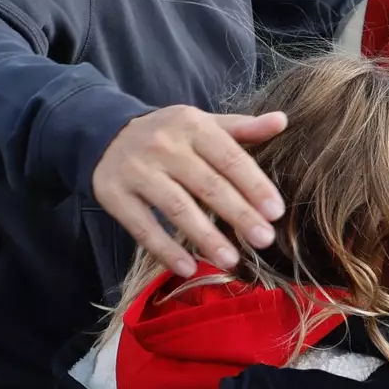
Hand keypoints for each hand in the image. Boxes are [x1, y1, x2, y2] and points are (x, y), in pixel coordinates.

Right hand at [92, 106, 287, 277]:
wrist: (106, 134)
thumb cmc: (169, 135)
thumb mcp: (203, 124)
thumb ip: (242, 128)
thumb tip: (282, 121)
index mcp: (192, 124)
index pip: (229, 157)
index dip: (254, 185)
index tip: (277, 213)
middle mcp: (163, 145)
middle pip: (208, 184)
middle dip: (239, 214)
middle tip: (265, 240)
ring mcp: (137, 170)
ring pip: (177, 208)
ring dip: (206, 237)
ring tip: (231, 261)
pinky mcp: (113, 194)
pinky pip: (143, 227)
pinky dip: (165, 250)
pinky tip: (188, 268)